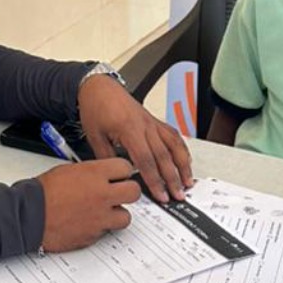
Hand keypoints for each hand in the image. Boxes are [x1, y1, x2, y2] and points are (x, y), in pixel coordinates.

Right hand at [38, 158, 140, 251]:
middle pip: (134, 192)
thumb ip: (91, 172)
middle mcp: (102, 195)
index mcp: (95, 174)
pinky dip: (102, 227)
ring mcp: (100, 217)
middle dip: (128, 192)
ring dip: (118, 214)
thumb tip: (103, 175)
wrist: (30, 215)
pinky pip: (107, 231)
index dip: (123, 172)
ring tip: (105, 211)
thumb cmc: (44, 192)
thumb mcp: (69, 170)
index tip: (120, 175)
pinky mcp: (94, 235)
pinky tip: (90, 222)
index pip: (126, 168)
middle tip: (120, 193)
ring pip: (126, 217)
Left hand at [77, 74, 193, 202]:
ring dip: (183, 164)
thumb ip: (107, 159)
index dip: (155, 181)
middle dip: (172, 178)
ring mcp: (151, 122)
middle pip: (163, 156)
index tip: (160, 195)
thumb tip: (116, 177)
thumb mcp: (94, 136)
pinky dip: (181, 149)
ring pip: (174, 145)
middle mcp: (144, 125)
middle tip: (177, 195)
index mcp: (129, 129)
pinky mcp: (154, 120)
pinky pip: (173, 135)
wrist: (99, 87)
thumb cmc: (96, 107)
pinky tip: (185, 160)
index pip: (146, 160)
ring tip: (188, 181)